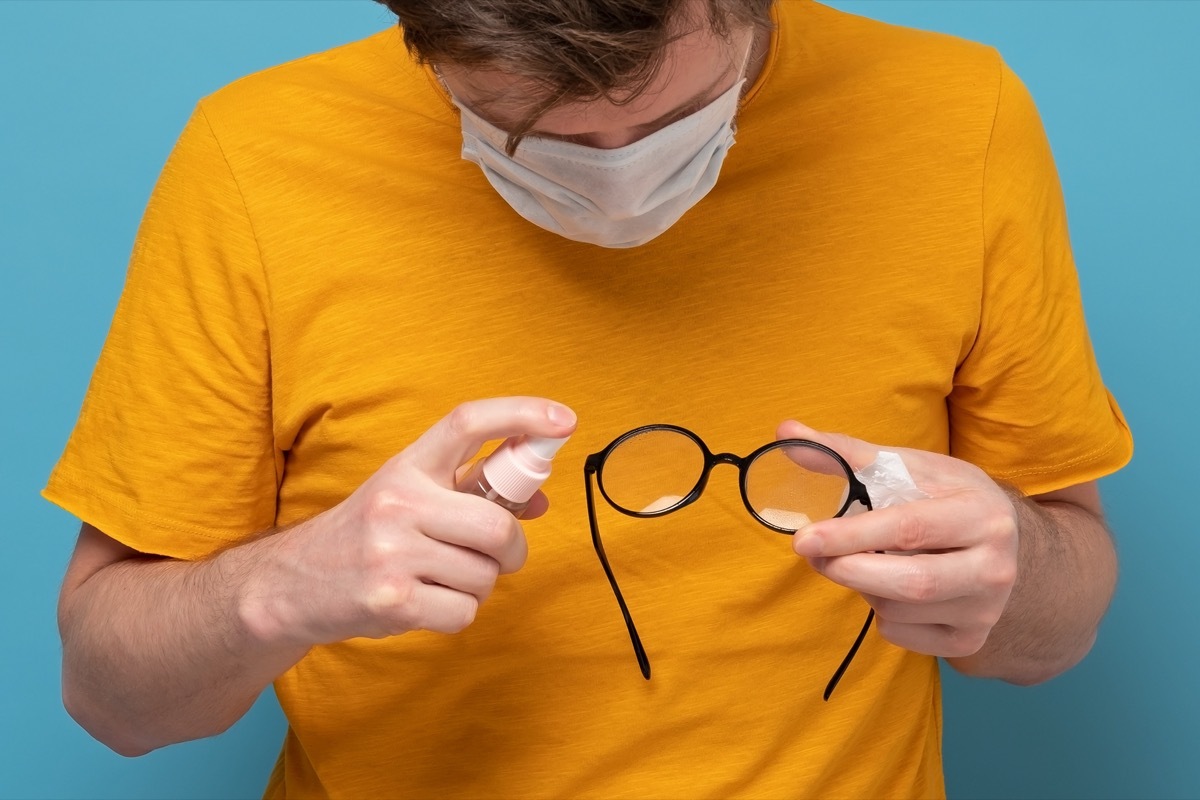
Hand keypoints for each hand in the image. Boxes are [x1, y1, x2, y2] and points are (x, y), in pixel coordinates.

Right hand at [243, 397, 577, 648]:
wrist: (293, 584)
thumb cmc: (366, 535)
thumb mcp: (410, 497)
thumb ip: (473, 492)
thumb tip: (539, 498)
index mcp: (406, 466)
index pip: (466, 422)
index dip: (520, 416)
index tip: (562, 420)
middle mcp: (397, 501)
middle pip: (498, 524)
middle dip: (512, 549)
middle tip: (500, 556)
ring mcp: (391, 552)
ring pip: (485, 574)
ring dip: (479, 584)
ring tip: (441, 578)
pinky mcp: (391, 600)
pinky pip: (465, 611)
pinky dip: (457, 613)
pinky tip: (426, 602)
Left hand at [778, 420, 1018, 658]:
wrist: (997, 540)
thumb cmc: (944, 496)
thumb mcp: (906, 467)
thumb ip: (845, 453)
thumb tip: (785, 433)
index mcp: (982, 515)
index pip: (909, 529)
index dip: (851, 536)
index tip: (804, 539)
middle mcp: (994, 569)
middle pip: (908, 582)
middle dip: (847, 569)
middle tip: (812, 554)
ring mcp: (984, 611)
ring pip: (896, 610)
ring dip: (861, 586)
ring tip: (861, 560)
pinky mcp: (967, 641)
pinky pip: (899, 634)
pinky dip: (877, 611)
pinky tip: (887, 586)